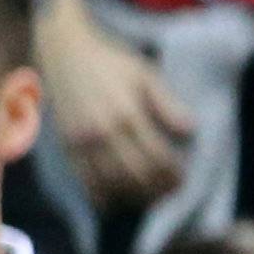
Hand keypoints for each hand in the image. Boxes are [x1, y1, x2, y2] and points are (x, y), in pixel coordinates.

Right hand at [38, 2, 192, 211]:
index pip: (157, 157)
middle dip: (157, 190)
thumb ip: (167, 103)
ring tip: (148, 198)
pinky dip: (102, 197)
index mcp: (127, 113)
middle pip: (136, 176)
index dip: (173, 174)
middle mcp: (103, 132)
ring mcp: (82, 141)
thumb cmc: (109, 61)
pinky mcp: (67, 146)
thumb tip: (190, 131)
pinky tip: (114, 201)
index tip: (183, 178)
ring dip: (133, 197)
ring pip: (111, 184)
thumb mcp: (144, 73)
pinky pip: (85, 181)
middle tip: (170, 192)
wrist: (63, 51)